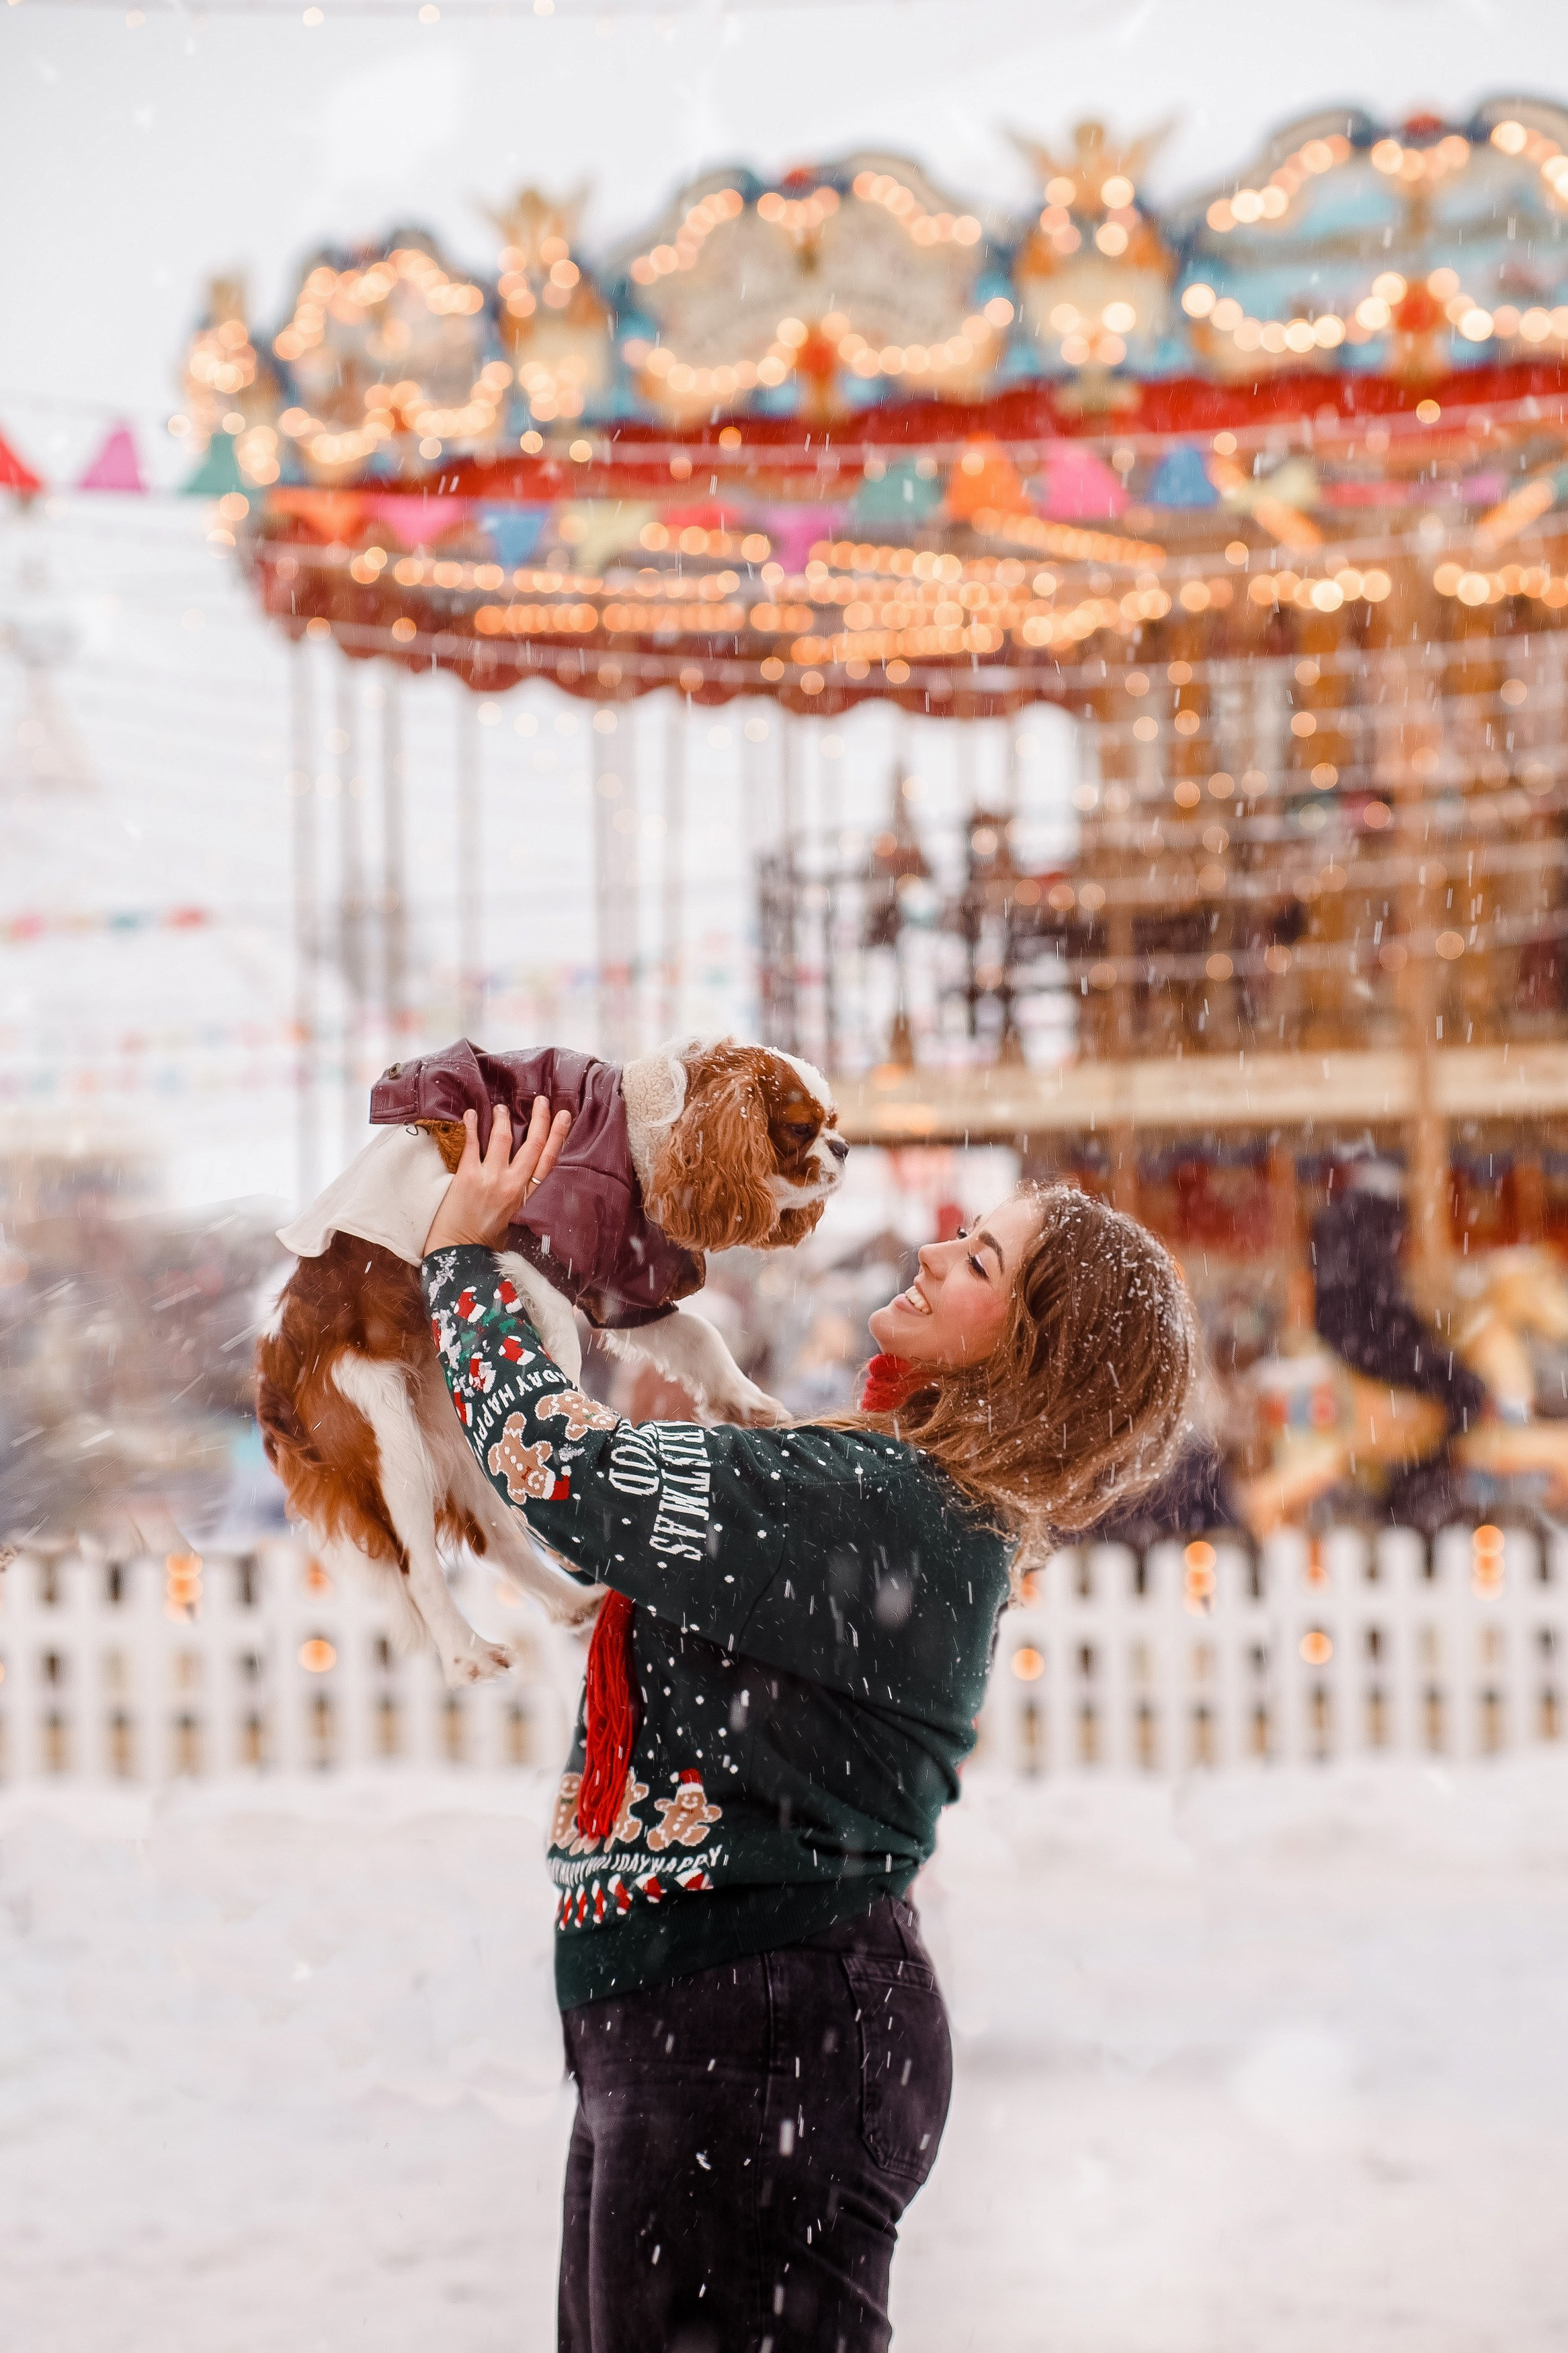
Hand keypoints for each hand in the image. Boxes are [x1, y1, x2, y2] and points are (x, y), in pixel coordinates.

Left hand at [422, 1098, 571, 1254]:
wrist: (459, 1250)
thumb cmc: (486, 1238)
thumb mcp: (515, 1217)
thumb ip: (520, 1194)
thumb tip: (521, 1169)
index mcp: (527, 1197)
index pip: (548, 1161)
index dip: (557, 1136)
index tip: (563, 1116)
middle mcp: (513, 1185)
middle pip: (533, 1145)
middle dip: (539, 1119)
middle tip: (542, 1101)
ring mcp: (491, 1179)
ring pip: (503, 1139)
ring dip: (504, 1119)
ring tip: (501, 1107)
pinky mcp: (468, 1176)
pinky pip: (473, 1144)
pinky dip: (473, 1126)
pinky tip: (472, 1114)